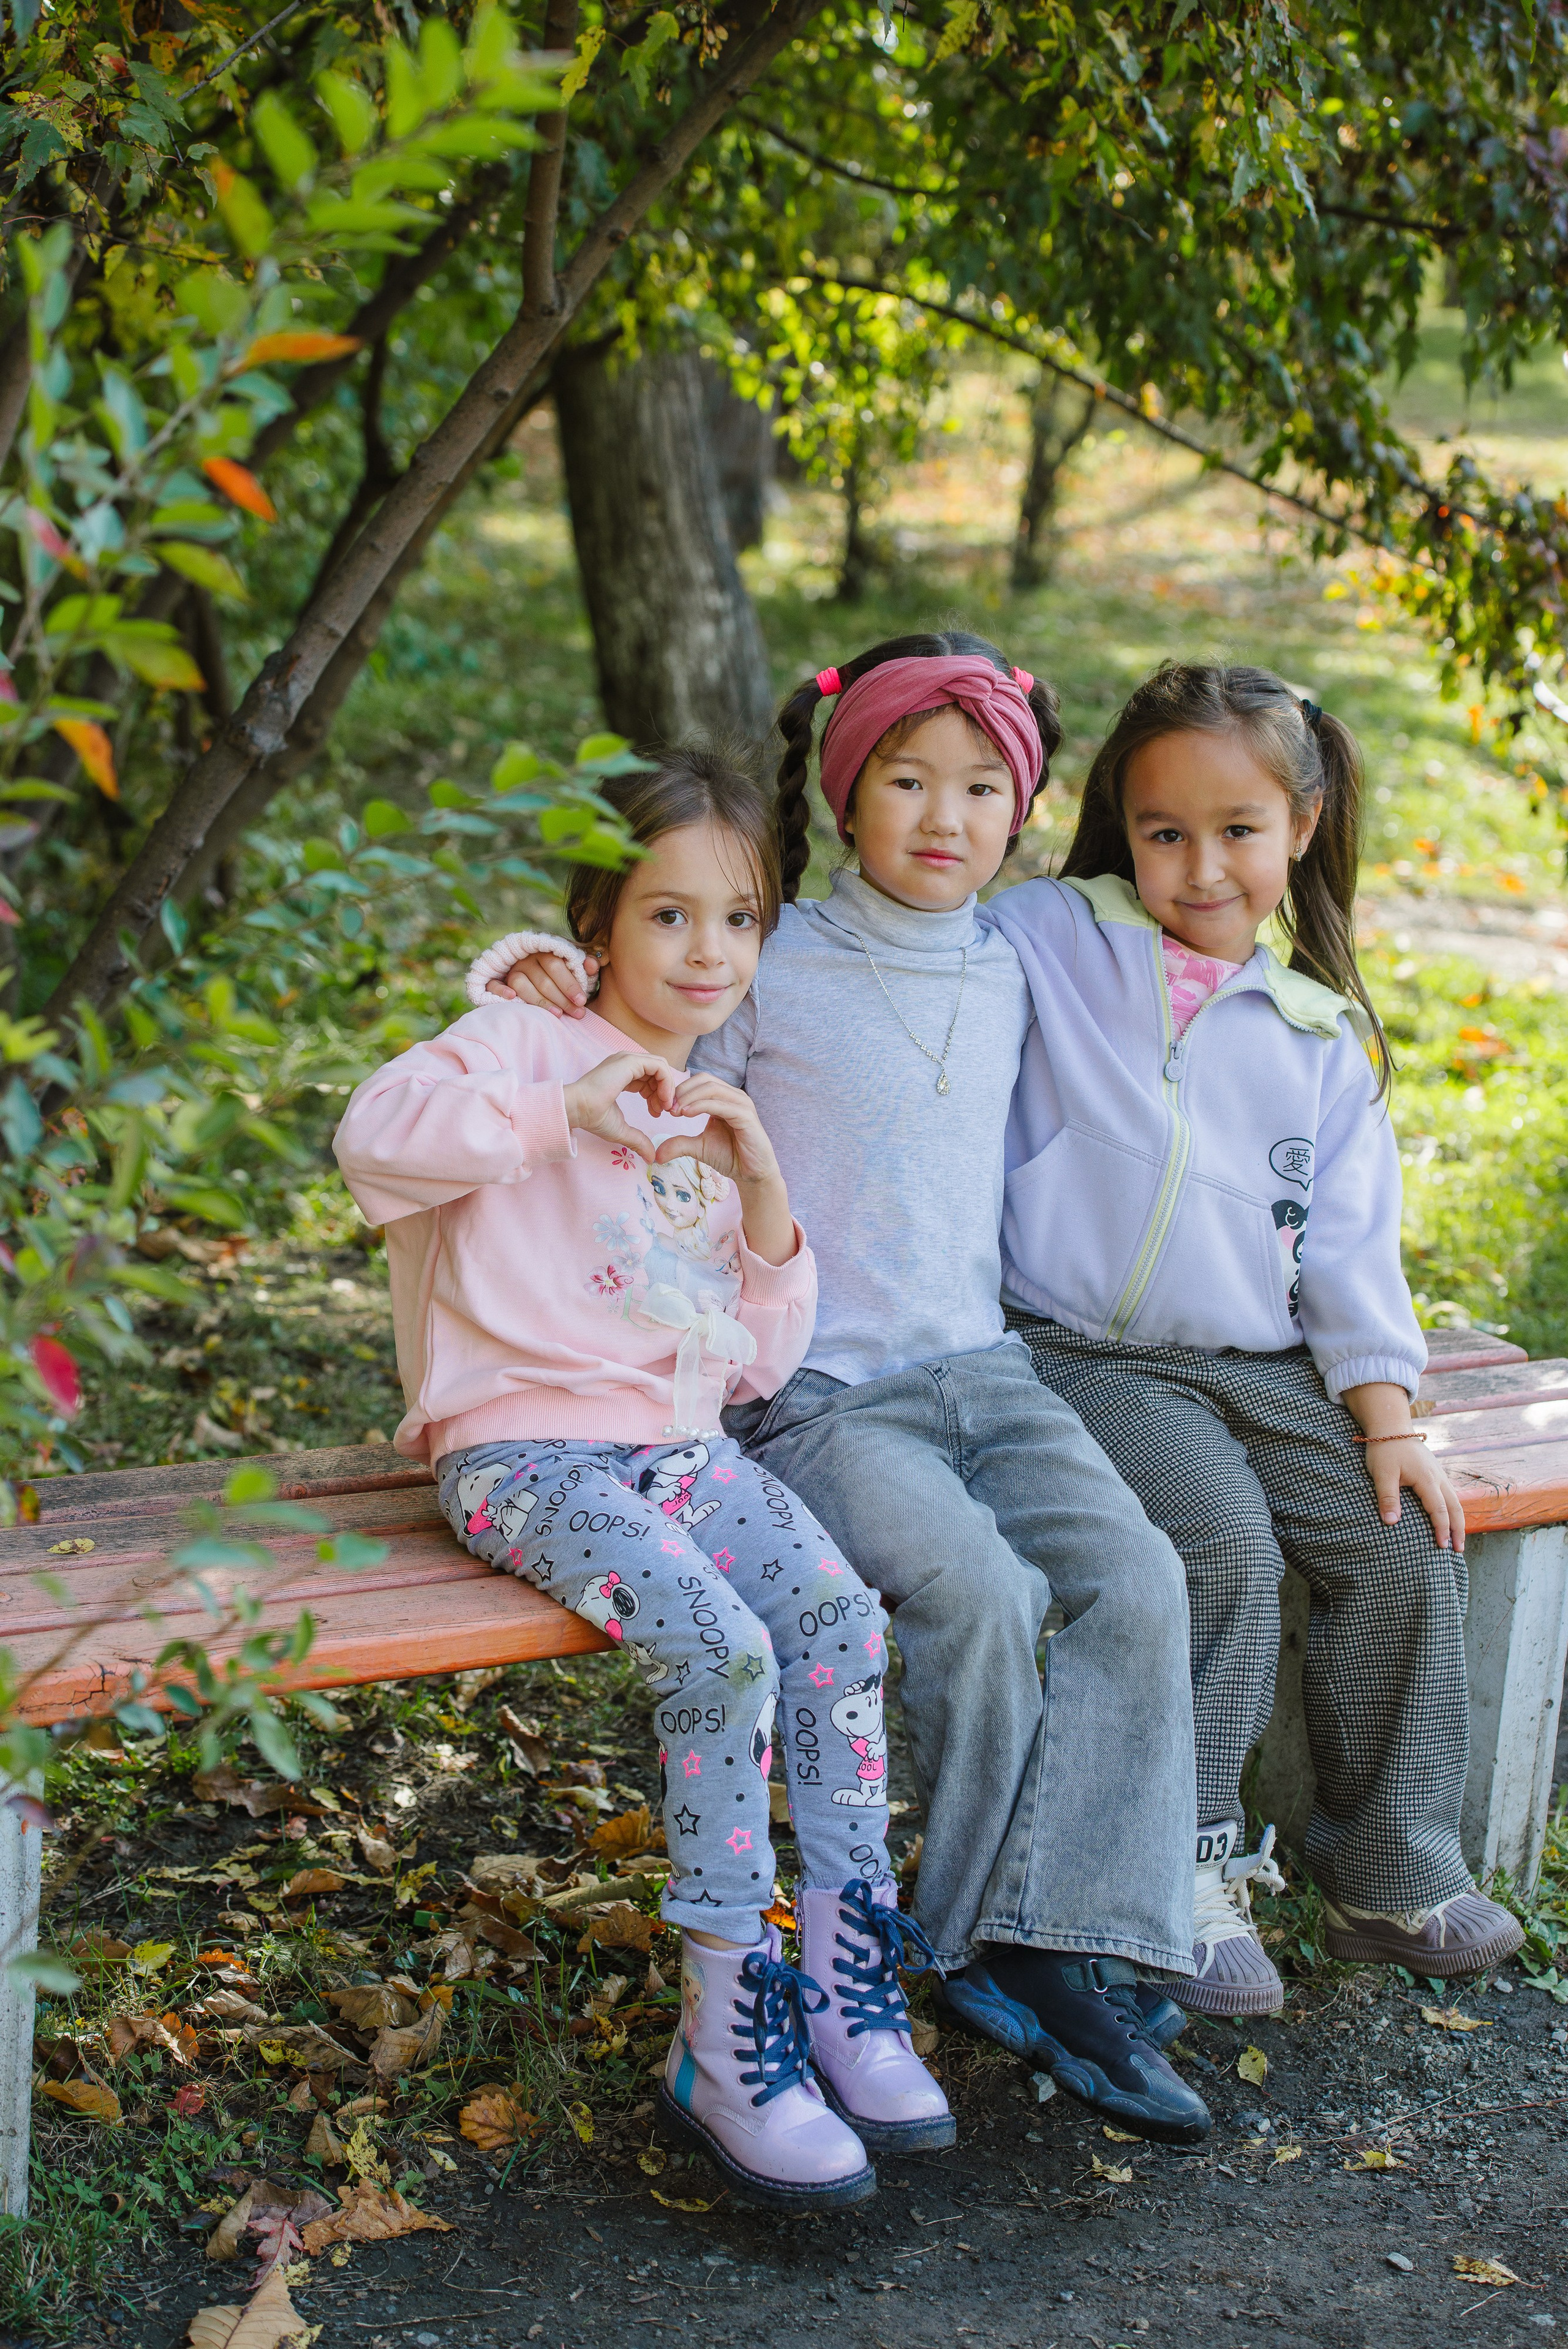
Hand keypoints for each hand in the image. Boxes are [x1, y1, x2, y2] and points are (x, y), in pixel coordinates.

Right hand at [487, 949, 597, 1017]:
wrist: (535, 972)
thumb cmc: (561, 975)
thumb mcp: (574, 967)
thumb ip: (584, 966)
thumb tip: (593, 964)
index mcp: (545, 951)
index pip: (556, 965)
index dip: (569, 984)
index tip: (582, 1001)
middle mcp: (526, 959)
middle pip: (542, 980)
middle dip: (562, 999)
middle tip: (577, 1014)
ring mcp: (511, 969)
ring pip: (521, 985)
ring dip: (540, 1001)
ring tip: (557, 1014)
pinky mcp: (497, 979)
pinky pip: (494, 983)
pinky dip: (500, 990)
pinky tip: (512, 998)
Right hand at [563, 1052, 678, 1161]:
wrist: (578, 1109)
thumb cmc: (593, 1116)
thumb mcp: (621, 1130)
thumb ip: (638, 1140)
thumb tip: (651, 1158)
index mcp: (623, 1074)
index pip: (649, 1078)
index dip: (657, 1095)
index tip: (656, 1113)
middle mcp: (626, 1064)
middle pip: (657, 1072)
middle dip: (664, 1092)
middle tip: (662, 1111)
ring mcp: (628, 1060)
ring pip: (661, 1067)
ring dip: (667, 1088)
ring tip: (663, 1107)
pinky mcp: (630, 1062)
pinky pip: (659, 1067)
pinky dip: (666, 1083)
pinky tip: (662, 1100)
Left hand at [657, 1072, 795, 1264]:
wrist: (751, 1174)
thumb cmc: (729, 1156)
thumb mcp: (698, 1148)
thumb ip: (679, 1144)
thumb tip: (656, 1153)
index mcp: (724, 1098)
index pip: (700, 1081)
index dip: (680, 1090)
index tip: (664, 1106)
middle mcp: (734, 1096)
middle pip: (704, 1079)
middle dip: (682, 1091)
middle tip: (666, 1107)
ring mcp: (742, 1104)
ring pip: (712, 1088)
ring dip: (689, 1097)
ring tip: (674, 1111)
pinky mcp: (746, 1116)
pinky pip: (721, 1104)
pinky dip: (701, 1106)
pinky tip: (686, 1114)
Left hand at [1342, 1380, 1464, 1552]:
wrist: (1391, 1427)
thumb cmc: (1385, 1450)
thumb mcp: (1382, 1474)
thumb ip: (1388, 1498)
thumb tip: (1391, 1523)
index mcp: (1427, 1479)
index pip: (1439, 1509)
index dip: (1441, 1529)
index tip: (1443, 1546)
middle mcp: (1438, 1477)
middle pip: (1455, 1507)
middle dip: (1458, 1529)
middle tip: (1459, 1550)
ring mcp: (1439, 1474)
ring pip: (1455, 1500)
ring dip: (1458, 1521)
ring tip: (1458, 1540)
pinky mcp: (1435, 1472)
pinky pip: (1450, 1494)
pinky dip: (1453, 1509)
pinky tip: (1450, 1519)